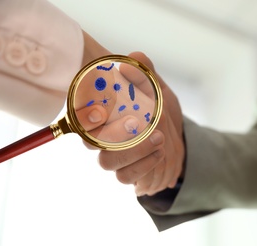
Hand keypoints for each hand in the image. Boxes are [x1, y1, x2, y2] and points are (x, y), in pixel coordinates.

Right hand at [95, 52, 184, 195]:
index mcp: (103, 114)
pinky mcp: (127, 172)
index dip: (85, 113)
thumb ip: (145, 73)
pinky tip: (159, 151)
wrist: (175, 137)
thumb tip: (134, 57)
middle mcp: (102, 137)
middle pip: (89, 141)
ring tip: (159, 137)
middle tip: (137, 123)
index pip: (81, 115)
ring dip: (132, 151)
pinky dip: (142, 165)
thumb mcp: (156, 88)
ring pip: (106, 162)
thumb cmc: (159, 110)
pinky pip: (124, 177)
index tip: (102, 108)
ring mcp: (113, 156)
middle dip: (111, 132)